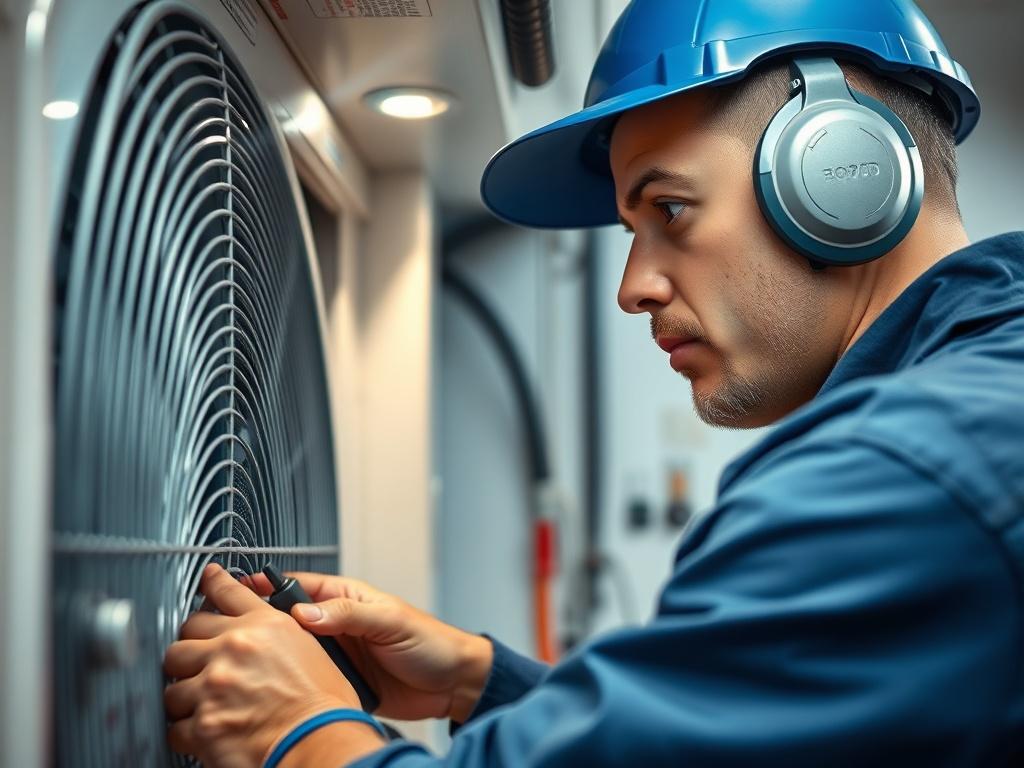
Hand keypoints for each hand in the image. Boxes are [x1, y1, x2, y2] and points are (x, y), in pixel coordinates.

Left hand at [163, 564, 384, 766]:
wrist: (321, 743)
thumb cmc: (324, 706)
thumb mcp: (310, 650)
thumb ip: (276, 636)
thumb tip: (257, 635)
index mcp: (265, 626)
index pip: (228, 592)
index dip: (212, 583)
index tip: (206, 579)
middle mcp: (235, 648)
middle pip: (185, 637)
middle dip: (191, 653)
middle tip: (202, 666)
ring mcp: (214, 685)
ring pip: (173, 683)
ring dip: (186, 697)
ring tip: (205, 706)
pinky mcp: (202, 724)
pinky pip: (175, 727)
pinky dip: (187, 733)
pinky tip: (205, 734)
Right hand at [246, 570, 493, 721]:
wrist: (451, 684)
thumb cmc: (431, 642)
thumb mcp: (389, 621)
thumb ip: (348, 614)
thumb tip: (305, 612)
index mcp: (346, 598)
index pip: (297, 586)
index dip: (265, 587)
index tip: (234, 589)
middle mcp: (336, 625)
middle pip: (285, 621)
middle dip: (260, 626)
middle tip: (234, 632)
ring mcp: (336, 655)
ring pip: (291, 653)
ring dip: (275, 658)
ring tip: (249, 663)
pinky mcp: (338, 683)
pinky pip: (307, 680)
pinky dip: (292, 685)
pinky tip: (277, 690)